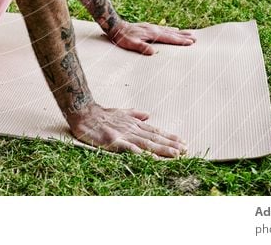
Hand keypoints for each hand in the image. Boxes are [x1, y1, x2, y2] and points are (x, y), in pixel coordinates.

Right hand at [67, 103, 186, 156]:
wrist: (83, 113)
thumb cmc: (101, 114)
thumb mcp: (120, 111)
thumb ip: (134, 113)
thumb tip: (148, 115)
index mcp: (134, 123)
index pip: (156, 131)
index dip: (170, 137)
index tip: (183, 142)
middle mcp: (132, 129)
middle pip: (155, 138)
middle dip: (171, 145)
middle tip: (186, 150)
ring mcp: (123, 135)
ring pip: (147, 143)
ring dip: (162, 149)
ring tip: (176, 155)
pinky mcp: (114, 141)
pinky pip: (130, 149)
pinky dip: (141, 154)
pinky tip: (151, 159)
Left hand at [107, 20, 195, 54]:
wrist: (115, 26)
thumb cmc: (122, 37)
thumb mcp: (130, 44)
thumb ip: (142, 47)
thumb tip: (153, 52)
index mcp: (152, 34)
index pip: (169, 38)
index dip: (180, 41)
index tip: (191, 43)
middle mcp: (154, 29)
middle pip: (172, 33)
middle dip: (184, 37)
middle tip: (195, 39)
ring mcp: (152, 27)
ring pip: (169, 30)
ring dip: (180, 33)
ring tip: (190, 33)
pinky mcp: (149, 27)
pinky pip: (164, 28)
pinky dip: (171, 30)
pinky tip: (174, 29)